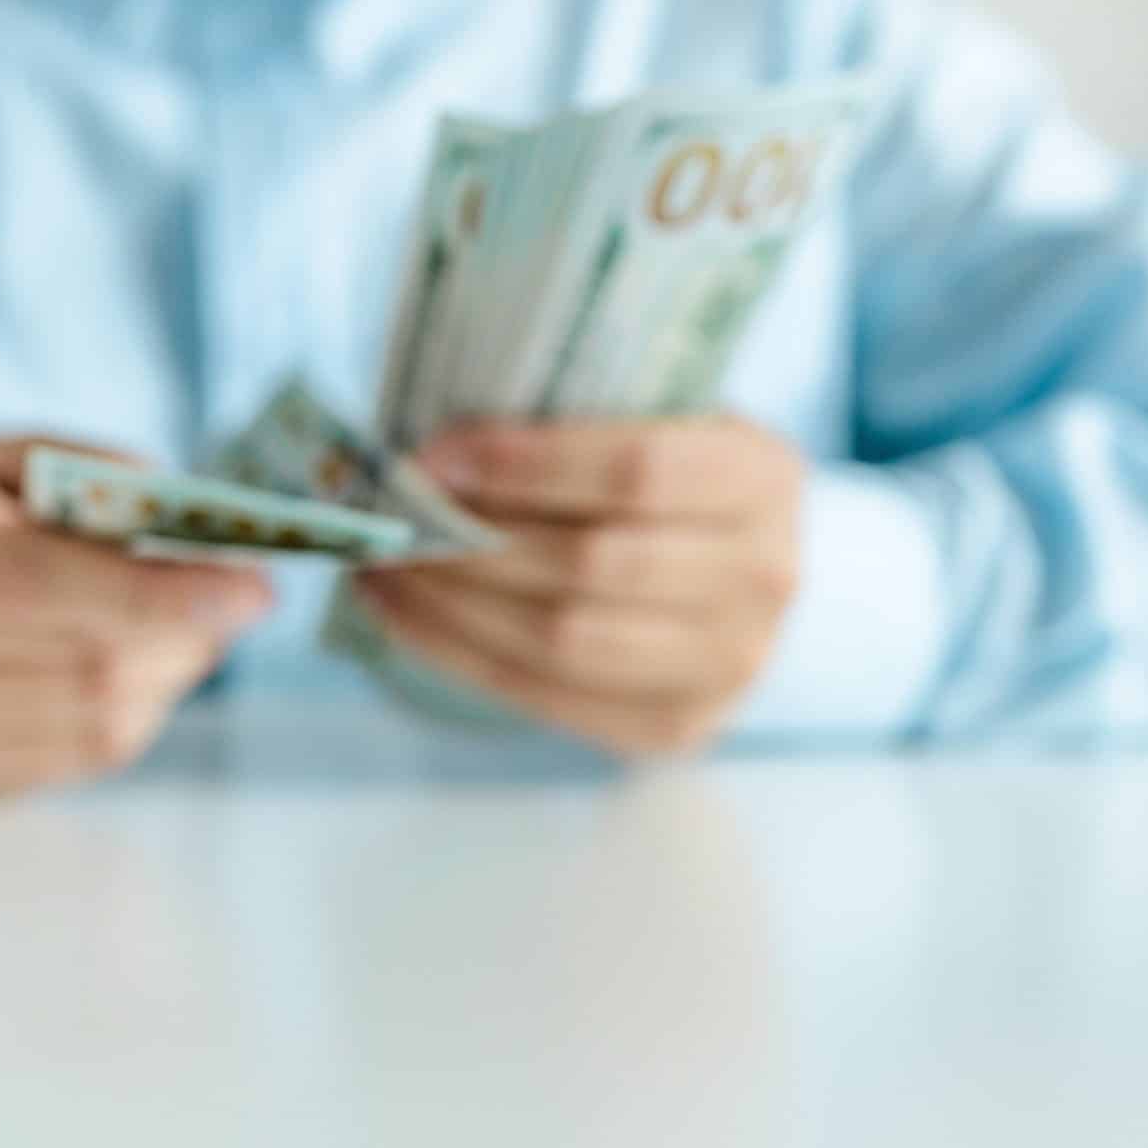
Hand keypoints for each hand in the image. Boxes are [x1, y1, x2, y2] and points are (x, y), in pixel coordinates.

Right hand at [0, 437, 273, 793]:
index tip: (255, 586)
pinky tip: (123, 667)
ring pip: (105, 719)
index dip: (160, 591)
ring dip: (167, 669)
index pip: (50, 583)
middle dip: (188, 629)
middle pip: (97, 660)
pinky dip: (133, 709)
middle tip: (230, 591)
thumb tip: (166, 495)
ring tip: (175, 622)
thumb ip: (62, 459)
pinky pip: (84, 756)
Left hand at [356, 416, 802, 756]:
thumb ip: (569, 420)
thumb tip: (430, 448)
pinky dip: (455, 652)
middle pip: (591, 562)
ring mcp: (727, 665)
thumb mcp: (655, 423)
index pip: (638, 472)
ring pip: (562, 638)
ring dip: (451, 601)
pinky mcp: (674, 727)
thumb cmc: (669, 482)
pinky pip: (543, 695)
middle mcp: (763, 578)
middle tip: (390, 512)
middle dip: (472, 537)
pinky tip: (401, 614)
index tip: (433, 455)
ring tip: (385, 563)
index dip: (526, 465)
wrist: (736, 577)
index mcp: (762, 479)